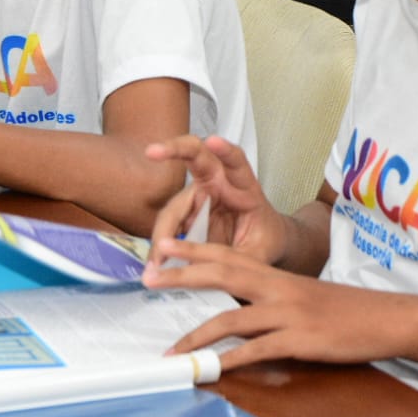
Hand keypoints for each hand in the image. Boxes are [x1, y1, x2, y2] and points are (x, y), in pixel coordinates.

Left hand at [143, 240, 402, 370]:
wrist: (389, 318)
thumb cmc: (346, 310)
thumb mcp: (303, 294)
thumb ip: (270, 297)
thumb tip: (238, 308)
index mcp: (276, 274)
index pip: (228, 254)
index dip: (194, 248)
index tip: (163, 245)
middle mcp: (277, 287)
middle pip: (221, 274)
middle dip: (182, 275)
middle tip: (148, 277)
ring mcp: (288, 313)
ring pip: (232, 318)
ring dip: (197, 335)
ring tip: (170, 350)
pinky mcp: (300, 340)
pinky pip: (258, 350)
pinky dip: (231, 361)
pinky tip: (212, 371)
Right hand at [146, 135, 288, 266]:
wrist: (265, 245)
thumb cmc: (266, 241)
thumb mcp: (259, 254)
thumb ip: (238, 262)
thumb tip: (210, 276)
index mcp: (244, 187)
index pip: (235, 162)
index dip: (224, 150)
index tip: (213, 140)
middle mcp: (218, 184)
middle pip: (195, 158)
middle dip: (173, 150)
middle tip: (152, 152)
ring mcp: (199, 197)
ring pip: (175, 204)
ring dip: (162, 230)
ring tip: (157, 262)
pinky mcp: (186, 215)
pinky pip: (170, 227)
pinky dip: (162, 246)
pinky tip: (157, 265)